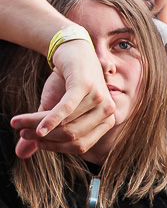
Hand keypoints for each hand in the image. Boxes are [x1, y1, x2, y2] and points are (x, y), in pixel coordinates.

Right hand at [10, 39, 115, 157]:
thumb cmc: (66, 84)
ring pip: (64, 123)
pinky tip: (37, 129)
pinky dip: (49, 121)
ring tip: (17, 123)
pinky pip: (66, 110)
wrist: (71, 53)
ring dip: (37, 125)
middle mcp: (108, 112)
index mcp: (106, 122)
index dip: (55, 148)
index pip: (80, 146)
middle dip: (44, 138)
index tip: (34, 142)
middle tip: (22, 133)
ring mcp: (100, 99)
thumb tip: (21, 155)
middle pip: (71, 136)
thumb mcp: (53, 110)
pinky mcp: (86, 86)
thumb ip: (42, 133)